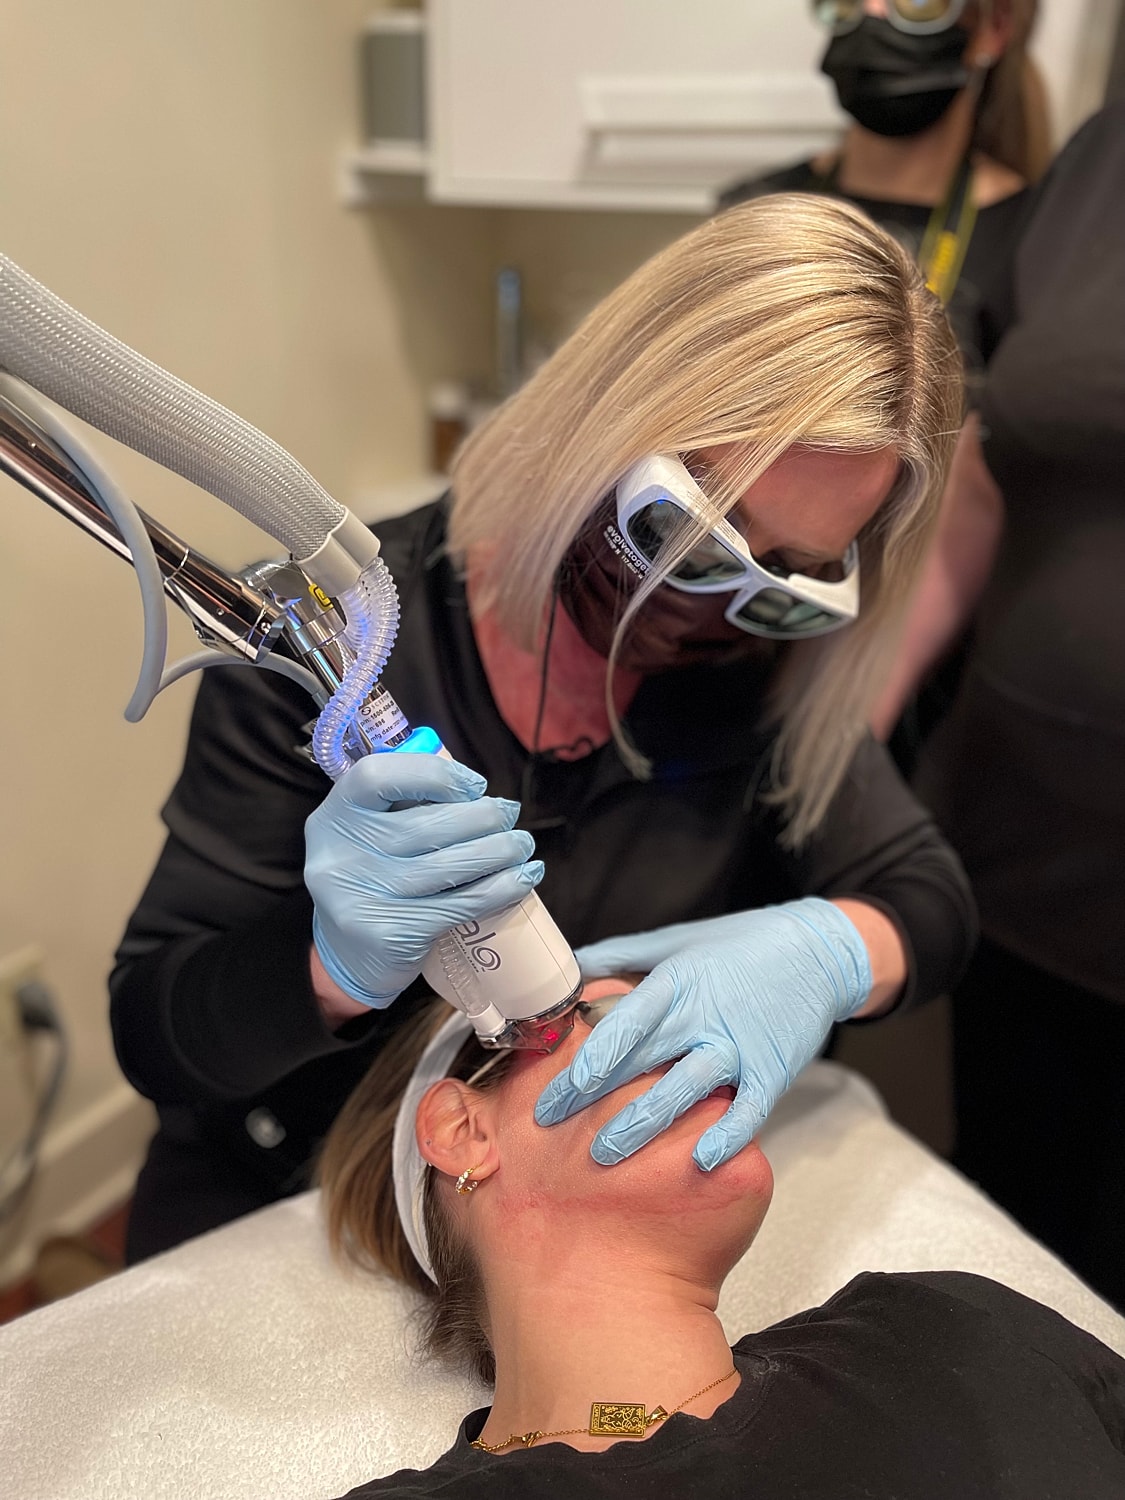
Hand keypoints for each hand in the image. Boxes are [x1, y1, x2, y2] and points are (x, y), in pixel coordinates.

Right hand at [304, 753, 542, 1007]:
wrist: (348, 957)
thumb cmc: (371, 879)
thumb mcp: (369, 835)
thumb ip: (405, 805)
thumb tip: (476, 792)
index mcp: (335, 814)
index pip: (378, 775)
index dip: (434, 774)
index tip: (474, 785)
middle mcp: (341, 854)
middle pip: (426, 824)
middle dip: (482, 816)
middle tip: (509, 814)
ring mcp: (364, 897)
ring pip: (449, 865)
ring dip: (500, 850)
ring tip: (522, 844)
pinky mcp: (391, 933)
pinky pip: (461, 904)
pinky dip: (502, 888)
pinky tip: (524, 878)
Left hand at [535, 899, 870, 1169]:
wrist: (817, 952)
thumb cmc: (739, 945)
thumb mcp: (678, 940)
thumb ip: (623, 955)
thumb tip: (573, 965)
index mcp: (679, 980)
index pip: (631, 1018)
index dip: (597, 1050)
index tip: (567, 1077)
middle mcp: (705, 1015)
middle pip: (643, 1060)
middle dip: (593, 1094)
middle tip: (549, 1122)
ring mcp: (740, 1046)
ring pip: (685, 1089)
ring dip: (643, 1123)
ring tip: (604, 1153)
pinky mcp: (772, 1071)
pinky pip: (748, 1110)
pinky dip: (727, 1136)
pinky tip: (701, 1160)